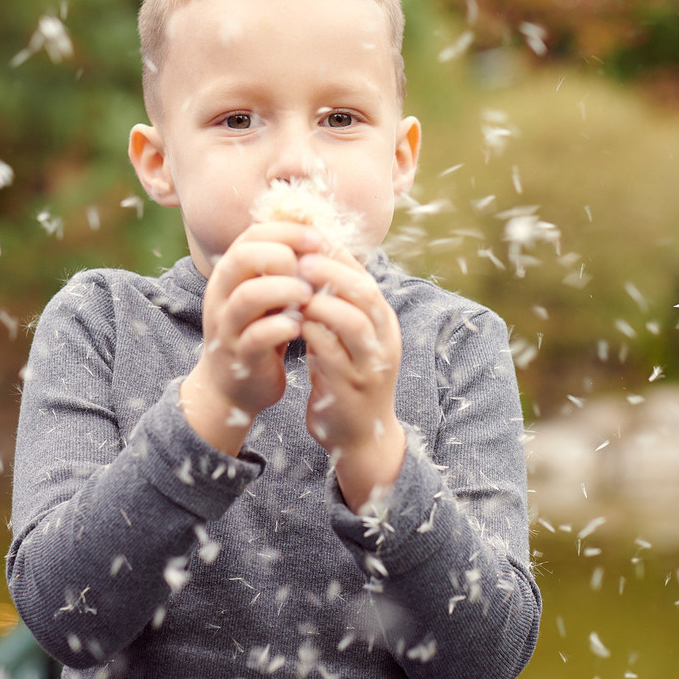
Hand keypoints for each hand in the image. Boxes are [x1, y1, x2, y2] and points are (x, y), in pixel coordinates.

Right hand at [180, 222, 321, 455]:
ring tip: (309, 296)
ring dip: (284, 290)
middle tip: (310, 270)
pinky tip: (300, 327)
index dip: (286, 231)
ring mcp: (227, 326)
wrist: (232, 388)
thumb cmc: (258, 332)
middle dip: (281, 255)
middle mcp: (222, 295)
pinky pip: (256, 336)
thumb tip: (318, 235)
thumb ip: (282, 269)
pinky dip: (281, 328)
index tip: (318, 239)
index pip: (252, 235)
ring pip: (247, 296)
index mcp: (230, 274)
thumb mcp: (267, 295)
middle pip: (242, 257)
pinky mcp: (239, 356)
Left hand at [296, 249, 405, 511]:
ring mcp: (371, 365)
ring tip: (295, 292)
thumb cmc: (347, 378)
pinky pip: (332, 353)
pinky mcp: (352, 388)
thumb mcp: (348, 338)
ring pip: (353, 322)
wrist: (361, 436)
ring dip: (322, 303)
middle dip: (332, 273)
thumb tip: (311, 260)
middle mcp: (384, 340)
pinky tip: (293, 325)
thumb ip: (336, 306)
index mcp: (384, 323)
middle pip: (365, 294)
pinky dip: (312, 334)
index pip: (365, 278)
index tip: (307, 242)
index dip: (337, 258)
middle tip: (300, 260)